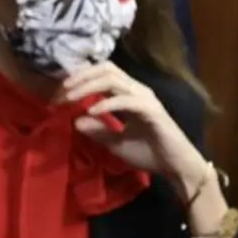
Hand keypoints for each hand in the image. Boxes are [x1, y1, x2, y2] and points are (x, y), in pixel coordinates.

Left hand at [62, 63, 208, 193]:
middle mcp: (137, 90)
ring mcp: (145, 98)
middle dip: (81, 76)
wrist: (177, 168)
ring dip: (89, 86)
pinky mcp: (152, 110)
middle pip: (106, 69)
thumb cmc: (150, 154)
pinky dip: (106, 104)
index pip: (102, 73)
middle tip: (62, 90)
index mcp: (129, 93)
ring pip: (113, 79)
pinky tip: (91, 111)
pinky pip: (125, 100)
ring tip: (70, 97)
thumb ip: (98, 130)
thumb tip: (75, 120)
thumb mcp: (115, 142)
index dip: (80, 78)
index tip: (60, 92)